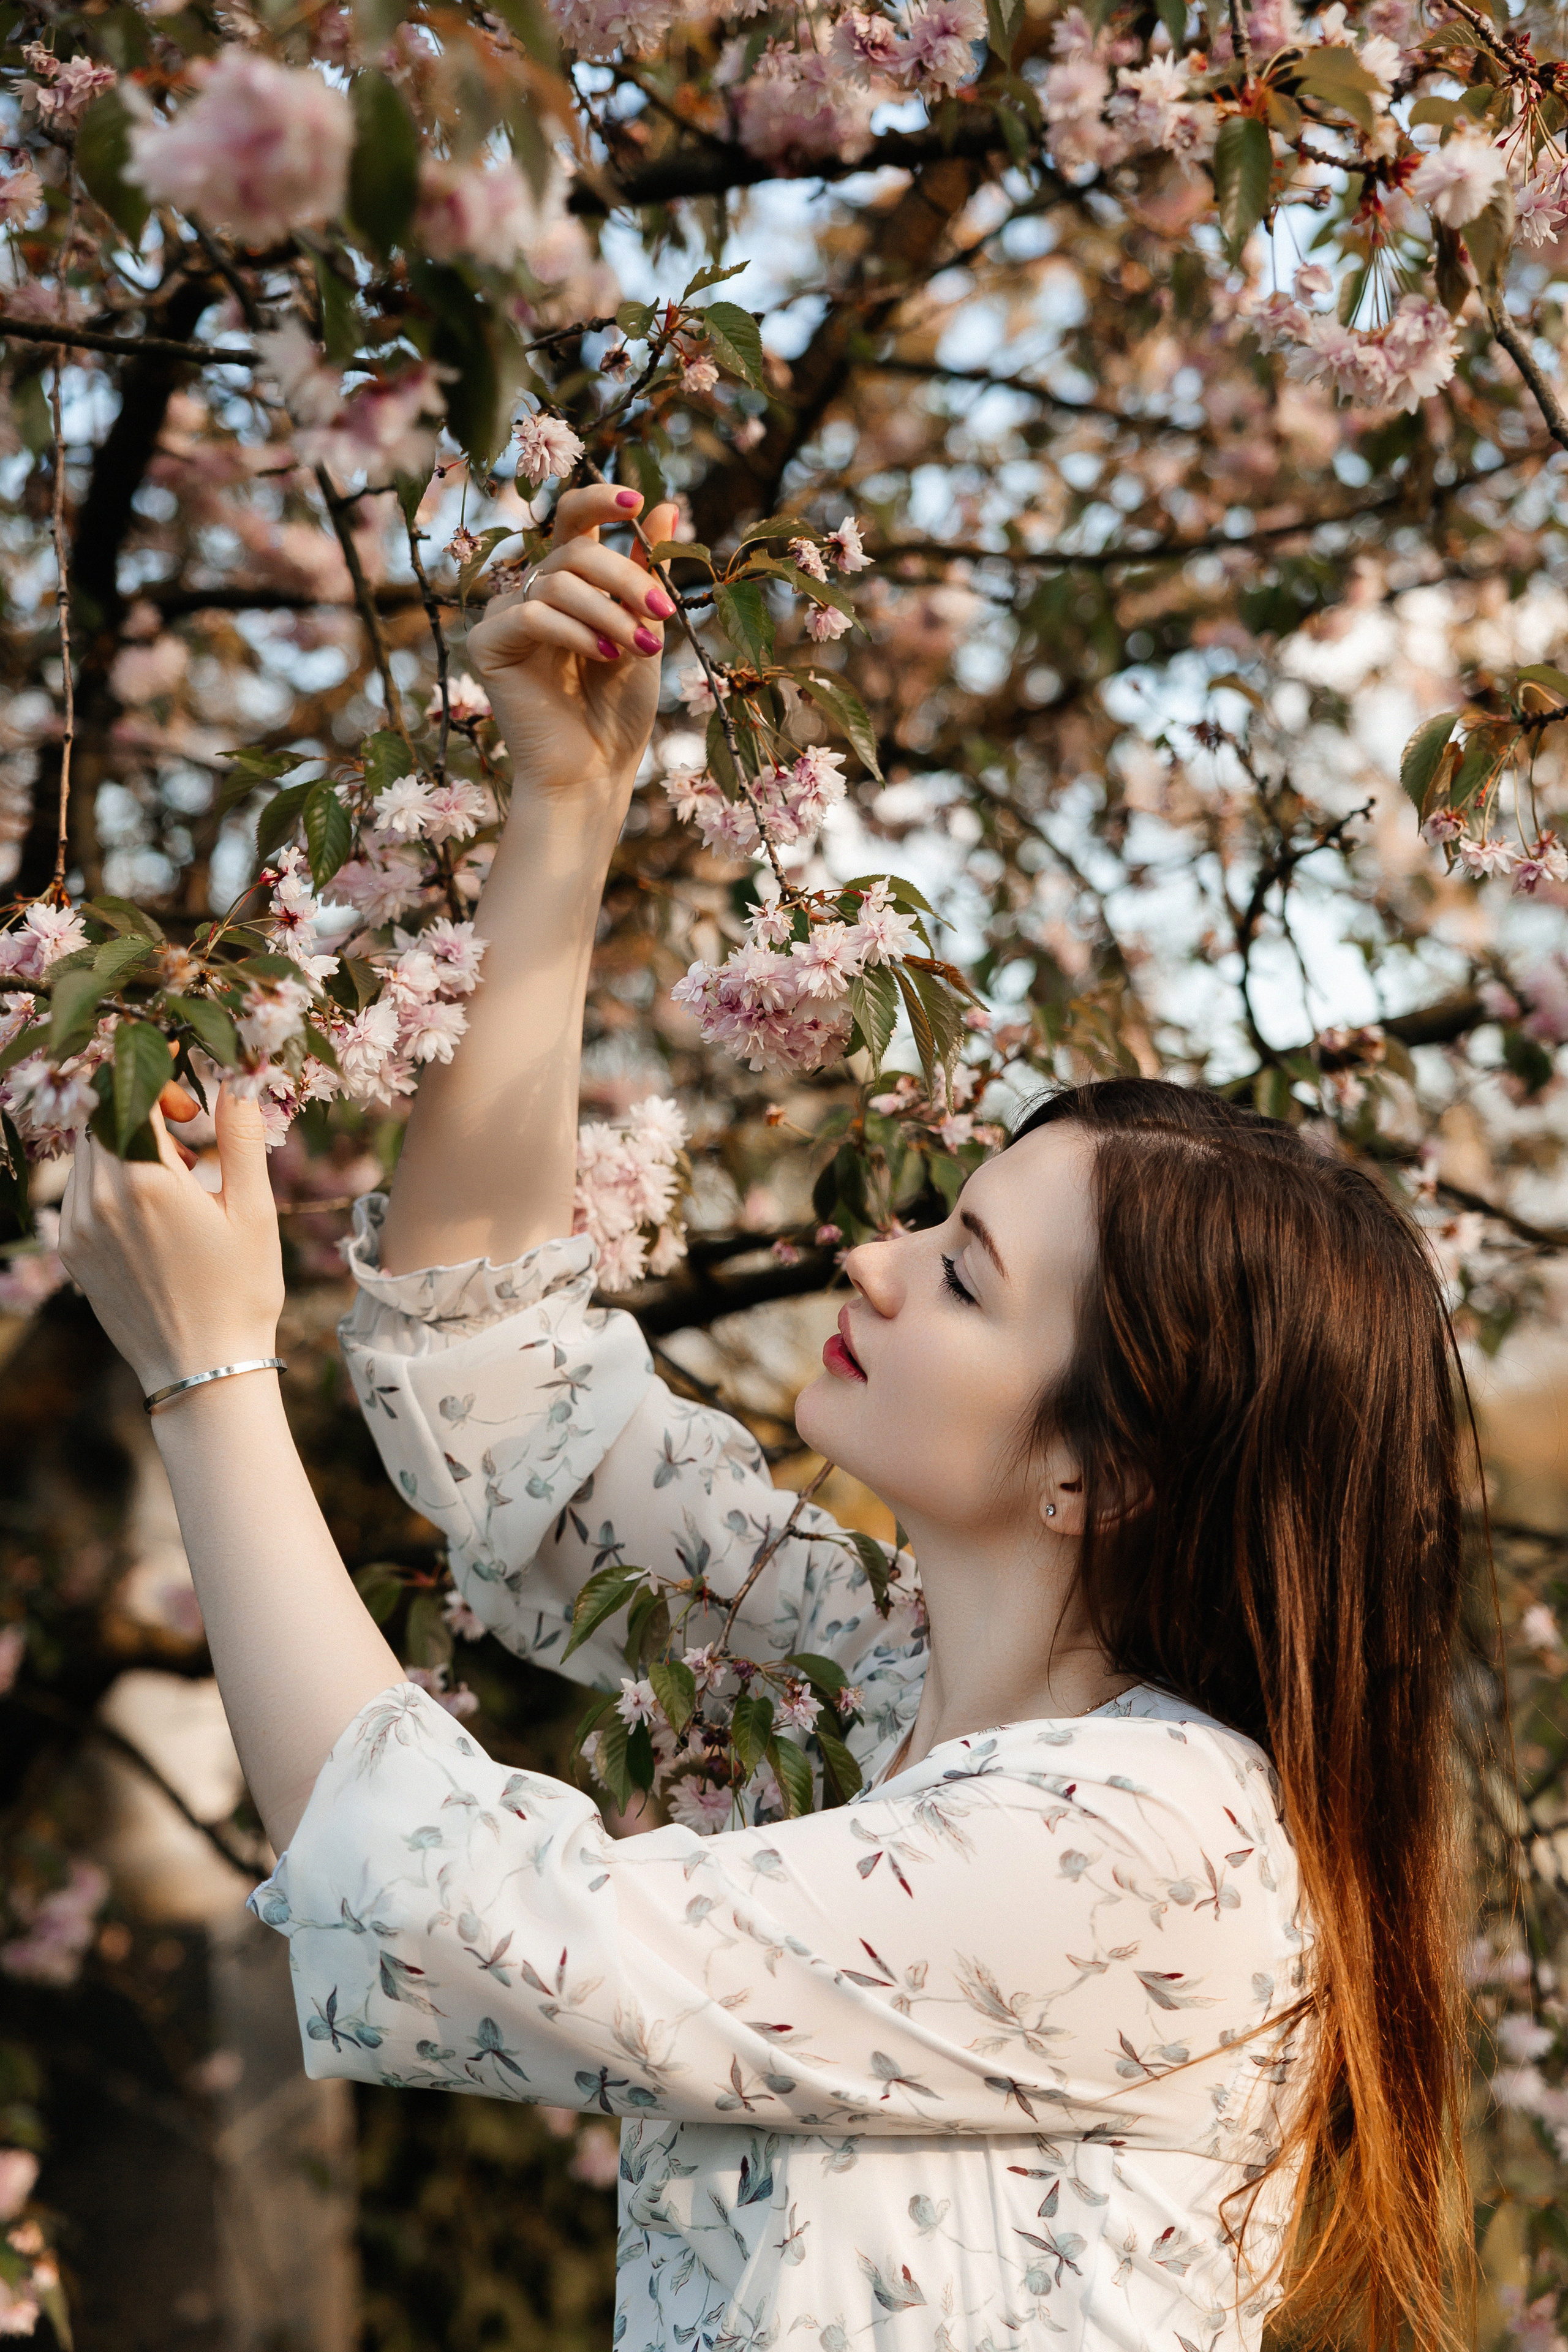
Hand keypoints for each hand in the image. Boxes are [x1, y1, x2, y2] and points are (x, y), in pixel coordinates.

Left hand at [58, 1087, 284, 1395]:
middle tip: (187, 1120)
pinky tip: (150, 1202)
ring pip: (86, 1149)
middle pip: (101, 1114)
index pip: (128, 1090)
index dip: (156, 1070)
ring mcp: (78, 1226)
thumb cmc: (240, 1290)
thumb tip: (238, 1078)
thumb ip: (241, 1137)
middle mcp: (100, 1198)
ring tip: (175, 1167)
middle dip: (141, 1100)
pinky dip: (107, 1175)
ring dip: (124, 1138)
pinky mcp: (71, 1249)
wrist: (203, 1368)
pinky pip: (77, 1188)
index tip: (187, 1075)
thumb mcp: (254, 1211)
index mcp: (147, 1181)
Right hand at [465, 483, 681, 799]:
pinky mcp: (487, 645)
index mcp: (567, 584)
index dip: (598, 502)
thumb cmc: (618, 711)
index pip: (572, 520)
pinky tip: (605, 657)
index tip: (638, 502)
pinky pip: (531, 614)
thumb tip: (667, 505)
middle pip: (573, 550)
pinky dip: (575, 632)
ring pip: (556, 581)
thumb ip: (646, 573)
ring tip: (640, 648)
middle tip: (661, 612)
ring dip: (608, 612)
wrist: (593, 775)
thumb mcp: (644, 631)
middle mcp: (531, 593)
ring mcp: (504, 617)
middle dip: (624, 578)